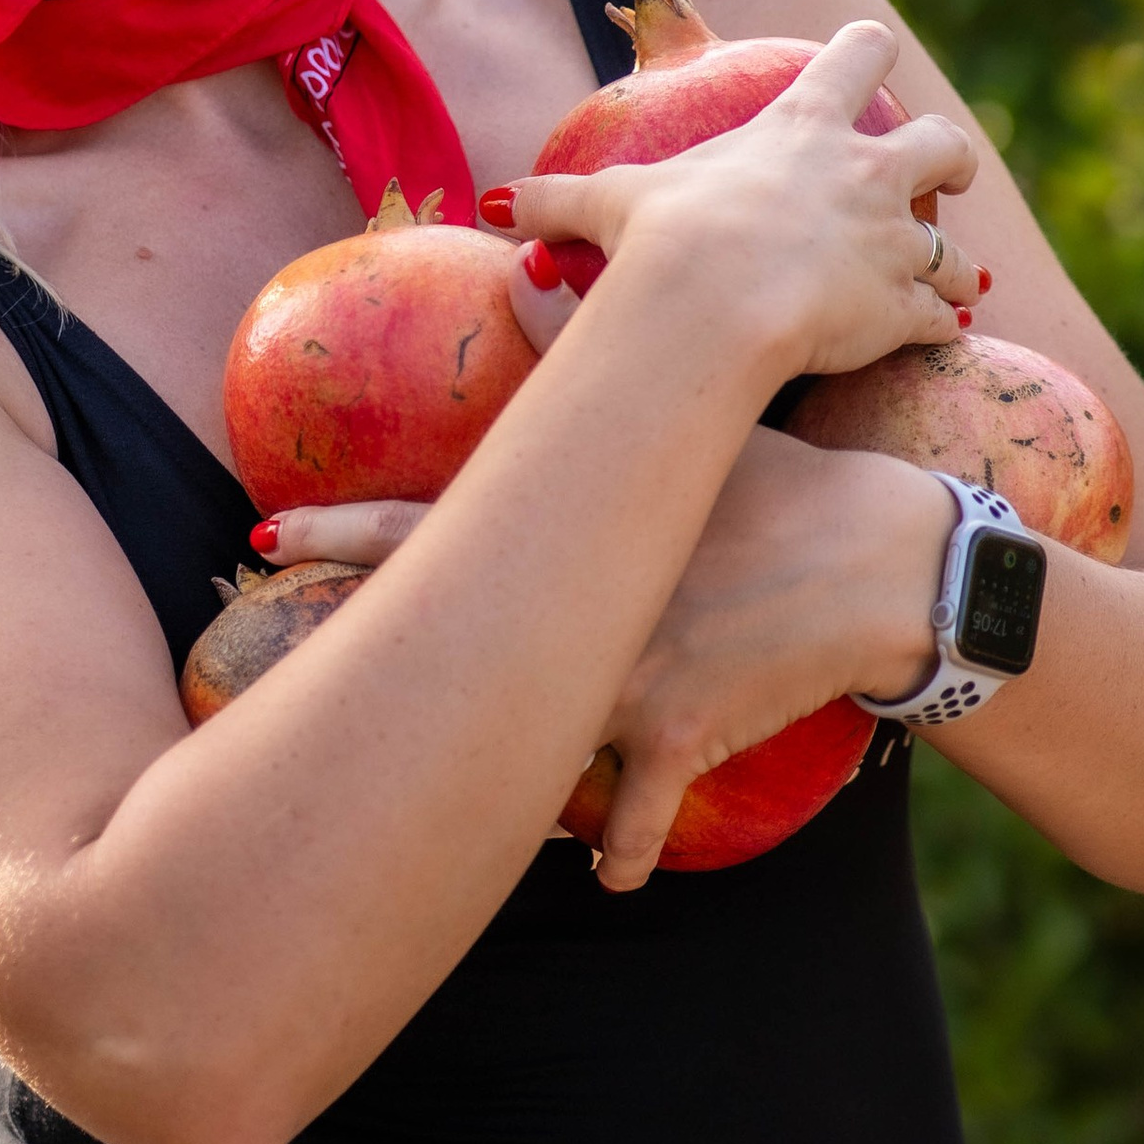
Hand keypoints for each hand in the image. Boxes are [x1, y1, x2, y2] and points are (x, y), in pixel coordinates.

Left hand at [254, 426, 958, 892]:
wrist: (881, 560)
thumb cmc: (782, 481)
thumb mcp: (686, 418)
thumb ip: (589, 357)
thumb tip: (529, 267)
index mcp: (570, 533)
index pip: (421, 528)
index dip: (334, 533)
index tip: (261, 535)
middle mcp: (580, 613)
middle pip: (443, 643)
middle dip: (358, 654)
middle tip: (287, 673)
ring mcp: (624, 682)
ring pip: (524, 752)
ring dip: (485, 778)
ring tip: (417, 806)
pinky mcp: (682, 739)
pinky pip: (639, 820)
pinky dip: (627, 849)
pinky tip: (606, 875)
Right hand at [503, 22, 980, 383]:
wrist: (715, 302)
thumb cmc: (665, 238)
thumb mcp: (609, 203)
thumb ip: (559, 200)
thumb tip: (494, 204)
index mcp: (804, 129)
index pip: (857, 55)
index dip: (867, 53)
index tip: (871, 59)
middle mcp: (867, 175)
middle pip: (946, 142)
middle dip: (952, 159)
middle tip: (946, 176)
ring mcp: (894, 241)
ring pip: (957, 245)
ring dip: (958, 264)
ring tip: (957, 283)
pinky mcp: (905, 305)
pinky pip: (940, 317)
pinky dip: (938, 326)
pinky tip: (934, 339)